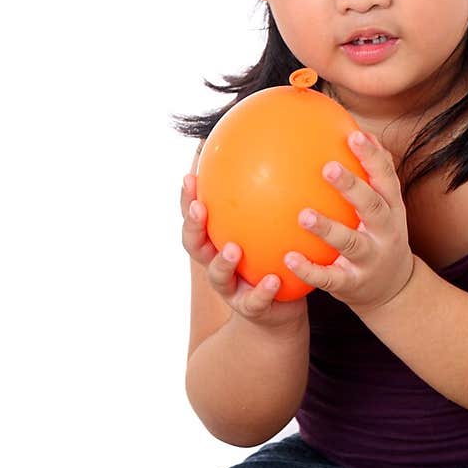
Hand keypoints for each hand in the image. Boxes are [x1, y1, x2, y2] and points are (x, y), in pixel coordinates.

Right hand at [180, 145, 307, 332]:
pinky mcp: (252, 309)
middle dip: (193, 226)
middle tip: (200, 208)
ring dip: (223, 261)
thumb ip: (270, 200)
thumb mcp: (272, 230)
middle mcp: (217, 264)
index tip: (190, 176)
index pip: (195, 217)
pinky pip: (256, 300)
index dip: (187, 199)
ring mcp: (232, 289)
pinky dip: (262, 290)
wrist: (280, 312)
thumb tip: (278, 154)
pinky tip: (273, 279)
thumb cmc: (274, 262)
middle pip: (194, 245)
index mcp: (217, 243)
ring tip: (234, 248)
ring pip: (218, 276)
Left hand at [283, 131, 415, 311]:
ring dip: (327, 228)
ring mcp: (370, 259)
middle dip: (352, 187)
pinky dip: (309, 269)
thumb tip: (357, 130)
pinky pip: (329, 276)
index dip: (373, 157)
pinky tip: (288, 257)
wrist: (394, 289)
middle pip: (372, 207)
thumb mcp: (384, 208)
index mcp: (392, 209)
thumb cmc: (379, 237)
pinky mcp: (353, 283)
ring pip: (349, 242)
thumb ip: (372, 176)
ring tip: (302, 214)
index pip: (386, 178)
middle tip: (327, 168)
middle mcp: (385, 232)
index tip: (354, 135)